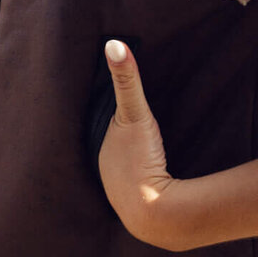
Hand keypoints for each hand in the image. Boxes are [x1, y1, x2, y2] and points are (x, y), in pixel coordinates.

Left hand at [96, 39, 184, 248]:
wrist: (156, 213)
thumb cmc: (139, 161)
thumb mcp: (134, 114)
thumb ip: (127, 80)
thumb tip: (114, 43)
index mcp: (101, 152)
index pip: (104, 130)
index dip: (110, 119)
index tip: (116, 110)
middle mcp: (107, 176)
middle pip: (113, 152)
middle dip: (119, 144)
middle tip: (130, 132)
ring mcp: (123, 195)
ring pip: (126, 174)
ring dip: (132, 166)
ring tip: (140, 156)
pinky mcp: (144, 210)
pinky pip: (142, 190)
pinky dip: (145, 183)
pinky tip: (153, 182)